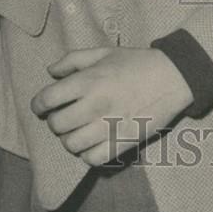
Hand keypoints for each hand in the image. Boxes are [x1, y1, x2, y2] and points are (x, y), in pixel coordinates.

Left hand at [30, 47, 192, 165]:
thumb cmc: (137, 63)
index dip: (38, 104)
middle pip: (57, 125)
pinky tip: (93, 143)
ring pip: (71, 145)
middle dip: (56, 121)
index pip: (47, 99)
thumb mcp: (105, 52)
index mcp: (89, 80)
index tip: (42, 106)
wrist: (173, 76)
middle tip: (65, 117)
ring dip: (71, 139)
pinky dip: (88, 154)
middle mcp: (96, 104)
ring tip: (79, 131)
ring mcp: (110, 125)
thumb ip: (74, 60)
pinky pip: (93, 158)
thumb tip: (50, 72)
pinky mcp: (124, 141)